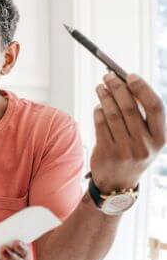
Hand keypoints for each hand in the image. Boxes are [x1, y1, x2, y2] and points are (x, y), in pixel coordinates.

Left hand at [91, 73, 165, 192]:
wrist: (118, 183)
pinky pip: (100, 125)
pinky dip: (98, 111)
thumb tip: (127, 85)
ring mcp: (125, 150)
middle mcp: (144, 145)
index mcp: (160, 138)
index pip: (155, 107)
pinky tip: (98, 106)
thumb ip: (143, 116)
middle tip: (108, 76)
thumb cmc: (134, 153)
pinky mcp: (107, 153)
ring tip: (100, 87)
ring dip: (105, 97)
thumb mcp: (147, 139)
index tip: (130, 76)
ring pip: (112, 114)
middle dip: (118, 88)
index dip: (143, 88)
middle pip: (130, 108)